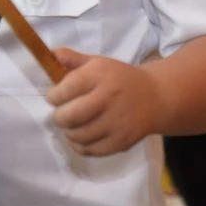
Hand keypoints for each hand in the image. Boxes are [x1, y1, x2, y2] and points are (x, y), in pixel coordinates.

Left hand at [47, 48, 163, 156]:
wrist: (155, 97)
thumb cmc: (120, 78)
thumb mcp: (98, 63)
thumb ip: (72, 59)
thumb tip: (50, 55)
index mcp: (100, 75)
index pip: (66, 89)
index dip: (53, 95)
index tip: (54, 96)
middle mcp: (108, 98)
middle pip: (70, 116)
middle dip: (58, 117)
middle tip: (60, 114)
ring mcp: (116, 122)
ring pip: (78, 135)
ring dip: (68, 132)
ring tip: (70, 125)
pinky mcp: (122, 141)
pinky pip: (91, 150)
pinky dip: (79, 146)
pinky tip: (80, 137)